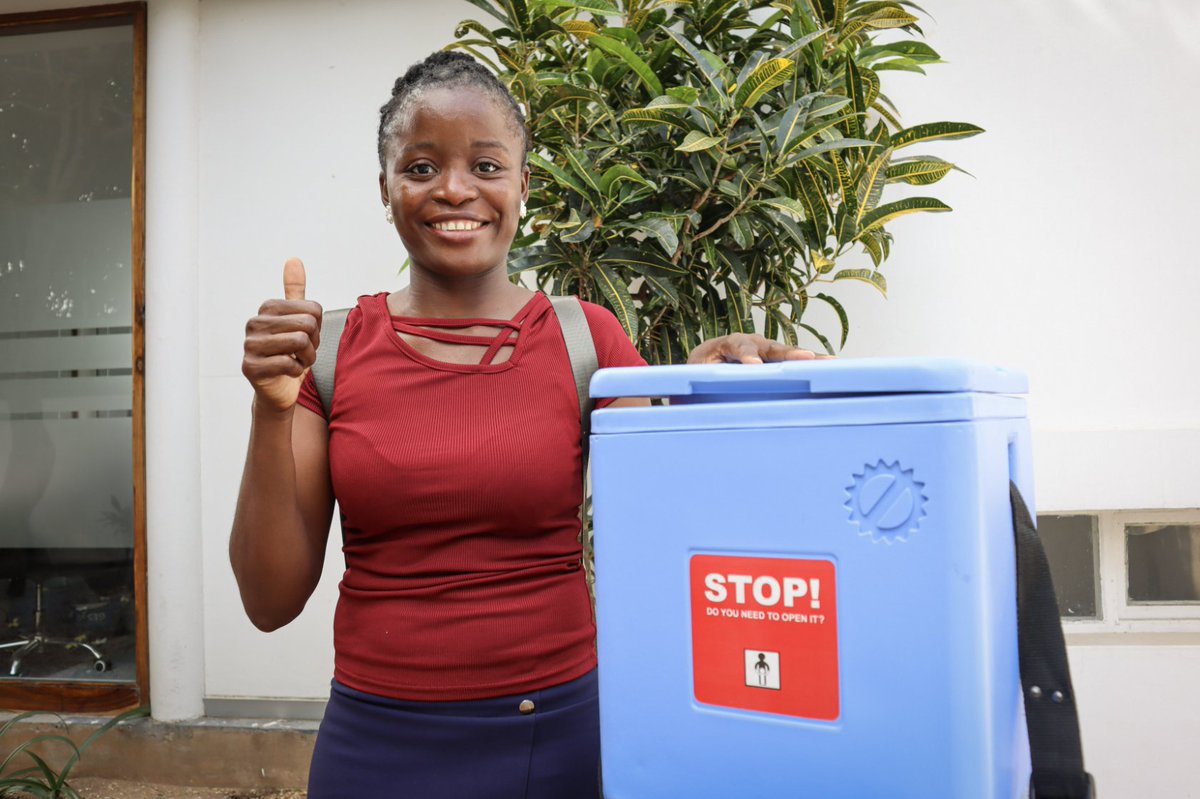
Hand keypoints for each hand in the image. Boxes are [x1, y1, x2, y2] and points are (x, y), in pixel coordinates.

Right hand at [241, 258, 322, 412]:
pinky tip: (287, 372)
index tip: (306, 338)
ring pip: (299, 342)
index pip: (313, 309)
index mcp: (267, 308)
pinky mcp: (250, 367)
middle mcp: (254, 323)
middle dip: (313, 344)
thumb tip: (294, 259)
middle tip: (302, 353)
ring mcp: (249, 345)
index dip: (317, 328)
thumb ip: (295, 291)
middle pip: (307, 325)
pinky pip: (290, 364)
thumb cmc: (291, 353)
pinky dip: (296, 371)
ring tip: (296, 361)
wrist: (279, 389)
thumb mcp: (296, 320)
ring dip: (307, 358)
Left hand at [686, 333, 831, 364]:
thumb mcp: (696, 370)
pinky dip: (811, 367)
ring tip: (831, 362)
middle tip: (807, 359)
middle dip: (791, 354)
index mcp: (730, 343)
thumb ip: (704, 374)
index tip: (753, 366)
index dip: (747, 355)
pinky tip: (831, 369)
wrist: (706, 361)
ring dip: (810, 358)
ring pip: (789, 355)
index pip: (740, 346)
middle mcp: (753, 342)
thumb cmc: (701, 367)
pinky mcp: (776, 361)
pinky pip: (793, 364)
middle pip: (773, 348)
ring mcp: (767, 351)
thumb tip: (708, 384)